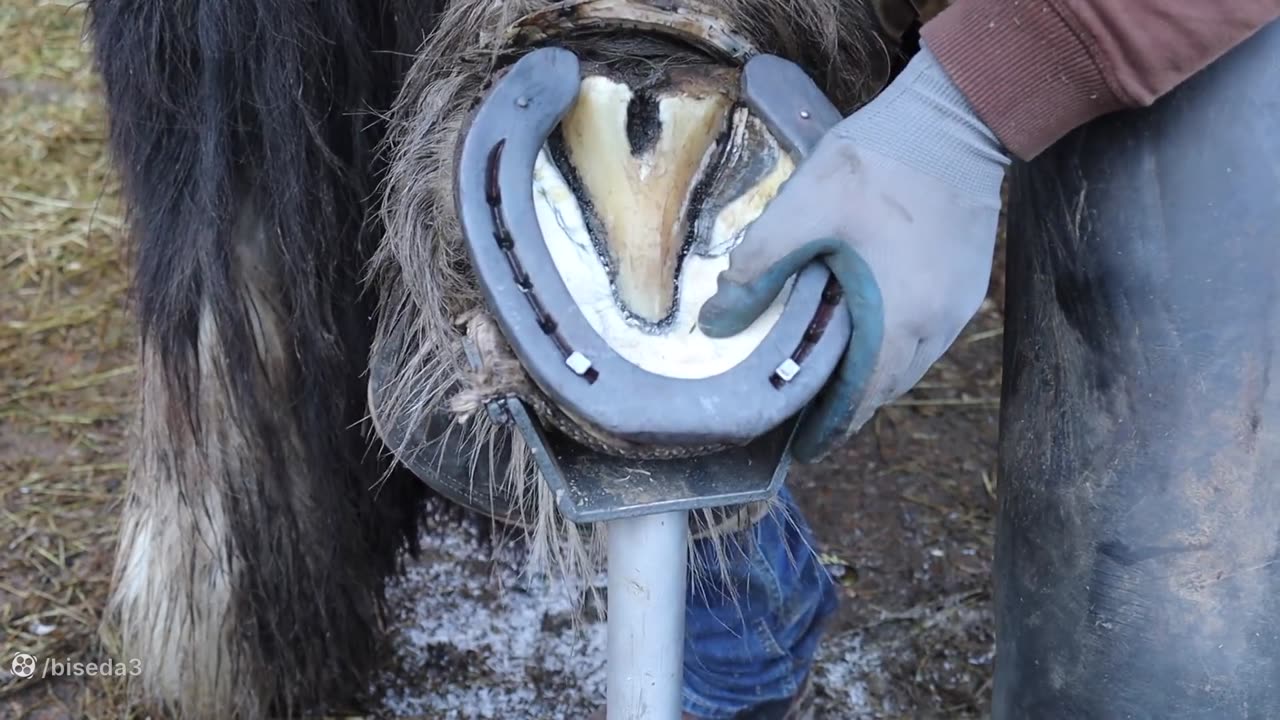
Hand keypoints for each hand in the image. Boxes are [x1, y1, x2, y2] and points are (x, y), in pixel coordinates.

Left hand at [698, 43, 1009, 462]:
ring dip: (868, 378)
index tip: (799, 451)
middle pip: (884, 390)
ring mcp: (958, 307)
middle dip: (843, 409)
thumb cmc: (880, 163)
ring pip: (906, 364)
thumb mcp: (804, 210)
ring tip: (827, 381)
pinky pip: (924, 336)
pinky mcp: (967, 285)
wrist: (957, 119)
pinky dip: (891, 348)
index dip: (827, 429)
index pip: (859, 400)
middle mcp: (935, 327)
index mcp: (896, 320)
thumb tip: (715, 322)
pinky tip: (864, 331)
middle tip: (802, 418)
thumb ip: (756, 268)